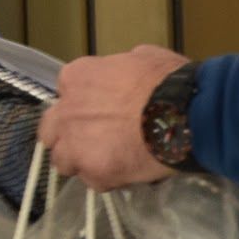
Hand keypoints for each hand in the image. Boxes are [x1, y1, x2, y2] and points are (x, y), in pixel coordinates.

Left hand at [37, 44, 190, 190]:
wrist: (187, 114)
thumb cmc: (169, 80)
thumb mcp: (141, 57)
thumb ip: (120, 67)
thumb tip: (126, 74)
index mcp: (75, 77)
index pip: (65, 95)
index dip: (82, 106)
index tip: (100, 113)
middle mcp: (66, 111)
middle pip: (51, 130)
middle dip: (67, 136)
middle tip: (92, 141)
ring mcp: (76, 143)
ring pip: (63, 160)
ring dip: (81, 162)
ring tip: (109, 162)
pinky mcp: (94, 171)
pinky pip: (93, 181)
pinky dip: (108, 180)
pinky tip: (128, 174)